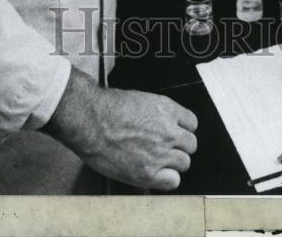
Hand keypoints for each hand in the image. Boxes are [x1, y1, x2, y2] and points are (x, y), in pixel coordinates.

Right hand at [42, 67, 197, 190]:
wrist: (89, 119)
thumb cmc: (106, 107)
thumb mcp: (139, 100)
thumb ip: (155, 113)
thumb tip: (158, 122)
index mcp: (166, 109)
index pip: (192, 123)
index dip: (182, 130)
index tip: (176, 134)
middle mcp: (168, 131)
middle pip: (191, 145)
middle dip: (180, 147)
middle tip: (166, 150)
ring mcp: (160, 153)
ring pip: (184, 163)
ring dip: (173, 163)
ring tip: (158, 162)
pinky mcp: (148, 173)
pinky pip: (173, 181)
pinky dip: (167, 179)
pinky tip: (155, 174)